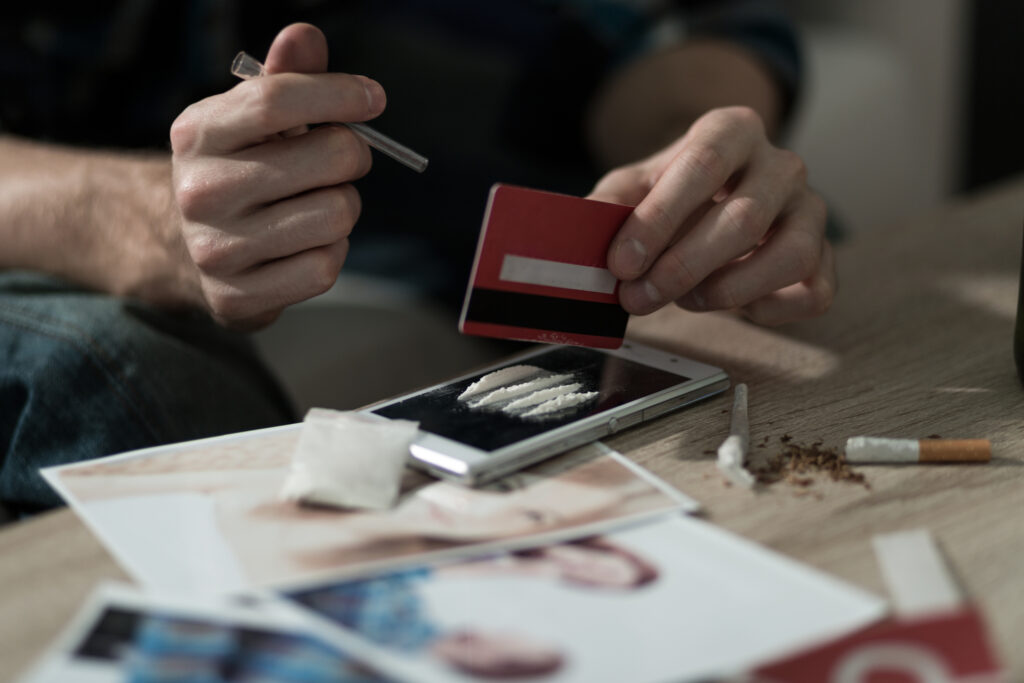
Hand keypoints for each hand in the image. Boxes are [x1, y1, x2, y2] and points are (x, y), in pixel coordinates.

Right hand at [170, 23, 384, 328]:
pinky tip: (305, 244)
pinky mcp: (238, 298)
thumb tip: (305, 36)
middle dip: (351, 156)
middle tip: (336, 162)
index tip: (373, 98)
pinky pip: (324, 267)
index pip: (277, 99)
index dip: (338, 94)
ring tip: (313, 205)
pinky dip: (331, 252)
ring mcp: (217, 250)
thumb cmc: (234, 169)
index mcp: (198, 134)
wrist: (180, 247)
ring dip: (342, 207)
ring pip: (338, 215)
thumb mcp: (246, 118)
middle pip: (331, 158)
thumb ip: (284, 77)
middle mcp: (201, 191)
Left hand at [590, 106, 834, 325]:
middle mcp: (783, 165)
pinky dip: (767, 310)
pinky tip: (731, 304)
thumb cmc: (674, 193)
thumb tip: (581, 231)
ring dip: (728, 290)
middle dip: (683, 268)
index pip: (703, 164)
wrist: (720, 196)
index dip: (660, 219)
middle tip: (637, 298)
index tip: (622, 262)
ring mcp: (812, 210)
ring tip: (686, 299)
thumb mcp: (634, 186)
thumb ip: (609, 203)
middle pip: (744, 218)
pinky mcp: (825, 258)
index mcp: (734, 131)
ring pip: (790, 256)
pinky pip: (813, 293)